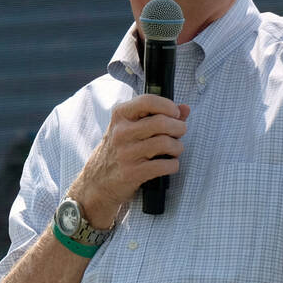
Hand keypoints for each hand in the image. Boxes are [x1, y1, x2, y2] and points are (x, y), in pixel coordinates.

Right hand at [69, 94, 189, 227]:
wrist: (97, 182)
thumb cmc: (118, 151)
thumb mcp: (130, 128)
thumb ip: (158, 115)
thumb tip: (185, 108)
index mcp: (120, 116)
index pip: (148, 101)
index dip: (168, 106)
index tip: (175, 114)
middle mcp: (121, 132)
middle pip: (161, 122)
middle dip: (179, 127)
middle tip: (180, 132)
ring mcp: (126, 153)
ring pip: (165, 143)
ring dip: (177, 147)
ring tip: (175, 150)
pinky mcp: (132, 173)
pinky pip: (164, 165)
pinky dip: (173, 165)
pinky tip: (169, 164)